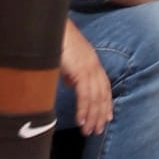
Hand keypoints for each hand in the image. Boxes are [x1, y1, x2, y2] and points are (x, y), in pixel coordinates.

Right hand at [60, 20, 112, 136]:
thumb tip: (71, 84)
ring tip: (88, 131)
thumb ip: (72, 72)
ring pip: (95, 98)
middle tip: (97, 130)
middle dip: (100, 115)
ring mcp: (89, 68)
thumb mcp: (67, 60)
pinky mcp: (80, 71)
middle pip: (102, 95)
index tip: (106, 118)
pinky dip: (84, 110)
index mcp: (93, 63)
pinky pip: (85, 95)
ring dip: (92, 117)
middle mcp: (94, 66)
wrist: (52, 27)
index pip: (104, 87)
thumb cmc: (56, 41)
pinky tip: (81, 121)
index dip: (106, 104)